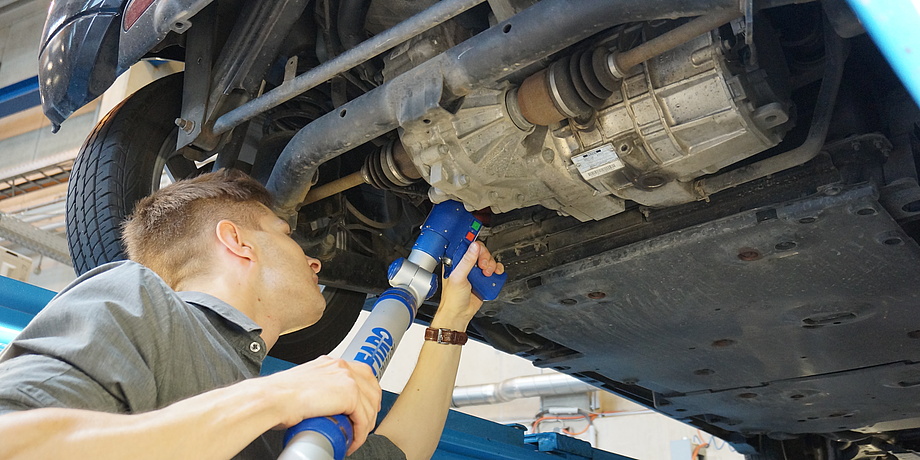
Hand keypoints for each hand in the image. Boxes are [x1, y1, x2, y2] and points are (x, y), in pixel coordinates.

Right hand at [263, 356, 380, 454]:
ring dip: (366, 425)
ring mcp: (347, 379)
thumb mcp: (304, 383)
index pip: (362, 373)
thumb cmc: (278, 395)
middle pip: (372, 388)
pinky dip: (360, 434)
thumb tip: (322, 403)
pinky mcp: (349, 395)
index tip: (366, 406)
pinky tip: (352, 441)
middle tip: (365, 425)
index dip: (368, 392)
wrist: (273, 398)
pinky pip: (363, 419)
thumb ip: (318, 387)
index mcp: (331, 363)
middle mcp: (341, 367)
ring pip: (370, 406)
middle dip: (372, 409)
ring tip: (356, 437)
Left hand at [434, 242, 504, 330]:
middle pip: (481, 252)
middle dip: (485, 257)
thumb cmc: (452, 299)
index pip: (468, 246)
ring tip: (487, 273)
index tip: (479, 252)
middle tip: (483, 266)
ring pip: (489, 260)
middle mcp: (466, 266)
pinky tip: (494, 275)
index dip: (476, 247)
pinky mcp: (483, 280)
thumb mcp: (458, 276)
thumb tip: (474, 246)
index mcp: (456, 262)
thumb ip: (467, 261)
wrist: (459, 315)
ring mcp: (475, 273)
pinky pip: (494, 270)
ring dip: (492, 264)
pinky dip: (497, 270)